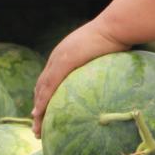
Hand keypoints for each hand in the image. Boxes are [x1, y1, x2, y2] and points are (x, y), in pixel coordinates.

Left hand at [31, 19, 129, 135]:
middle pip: (41, 86)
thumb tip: (112, 78)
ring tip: (37, 128)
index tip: (42, 112)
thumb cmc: (117, 37)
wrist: (116, 26)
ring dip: (38, 109)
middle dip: (38, 106)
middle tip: (37, 125)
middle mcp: (58, 56)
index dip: (44, 96)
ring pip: (42, 89)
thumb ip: (101, 65)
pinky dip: (42, 101)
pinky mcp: (64, 62)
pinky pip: (50, 86)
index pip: (50, 79)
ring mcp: (60, 58)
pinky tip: (38, 114)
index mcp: (66, 53)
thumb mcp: (105, 52)